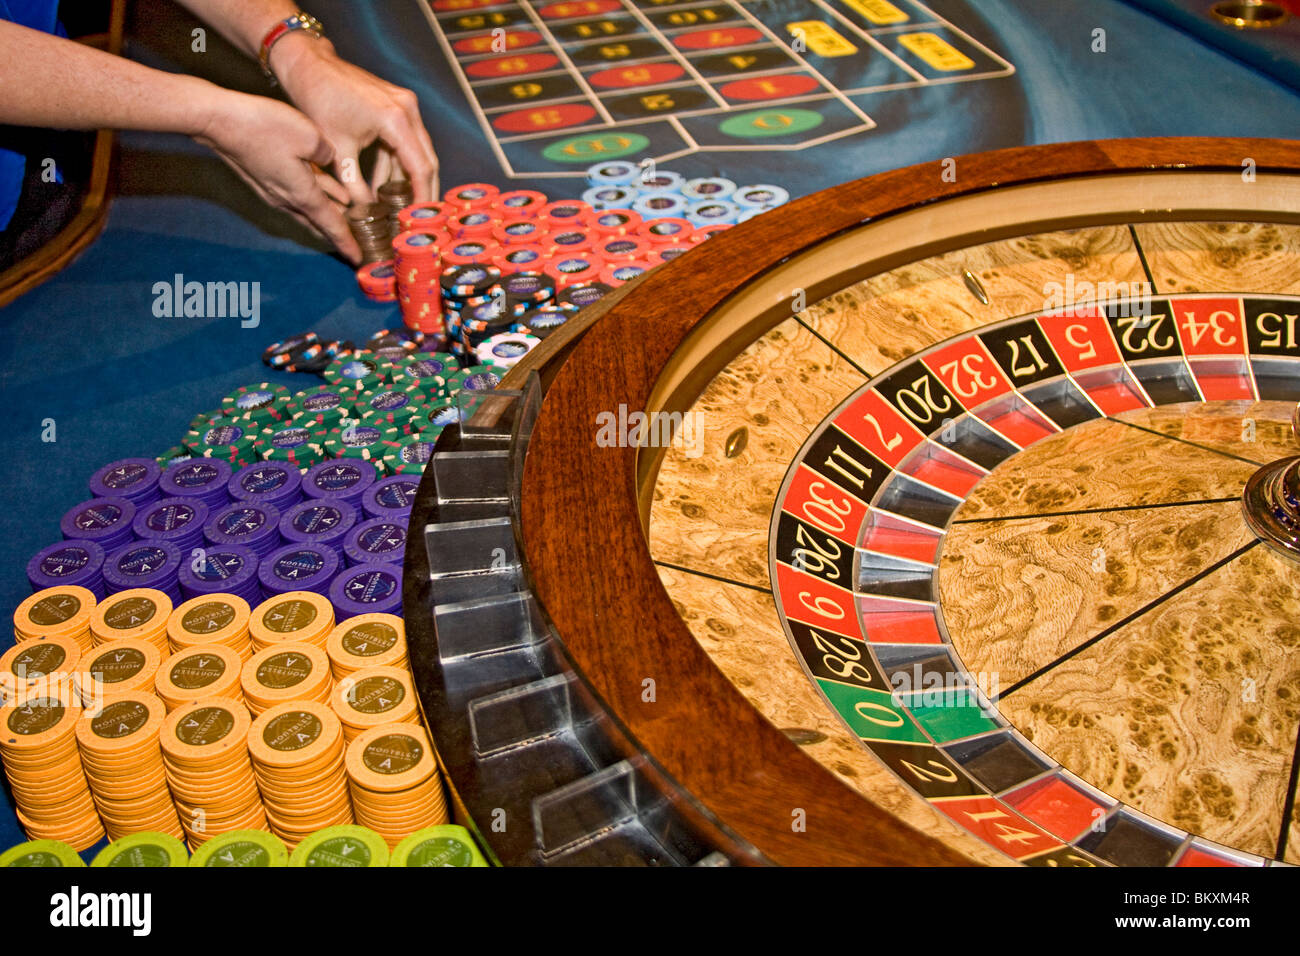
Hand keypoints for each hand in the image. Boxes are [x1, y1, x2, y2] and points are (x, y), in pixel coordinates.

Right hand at [195, 90, 361, 263]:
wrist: (217, 120)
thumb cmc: (264, 127)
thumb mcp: (310, 136)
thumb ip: (327, 154)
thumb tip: (327, 160)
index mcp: (303, 195)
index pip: (331, 226)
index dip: (346, 242)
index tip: (357, 259)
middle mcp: (286, 199)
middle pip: (319, 221)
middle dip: (339, 230)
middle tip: (359, 236)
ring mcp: (272, 190)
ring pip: (307, 206)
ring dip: (327, 209)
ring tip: (348, 211)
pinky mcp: (262, 178)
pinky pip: (294, 192)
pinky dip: (313, 193)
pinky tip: (323, 184)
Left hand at [273, 36, 439, 204]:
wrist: (308, 65)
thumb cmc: (318, 99)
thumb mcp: (337, 151)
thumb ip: (354, 187)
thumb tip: (365, 214)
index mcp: (396, 120)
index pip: (421, 168)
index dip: (423, 197)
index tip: (421, 220)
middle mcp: (408, 110)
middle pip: (427, 160)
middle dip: (421, 191)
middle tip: (415, 219)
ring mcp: (405, 106)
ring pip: (417, 153)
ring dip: (406, 180)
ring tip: (393, 206)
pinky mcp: (398, 106)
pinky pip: (405, 142)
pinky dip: (396, 164)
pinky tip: (382, 185)